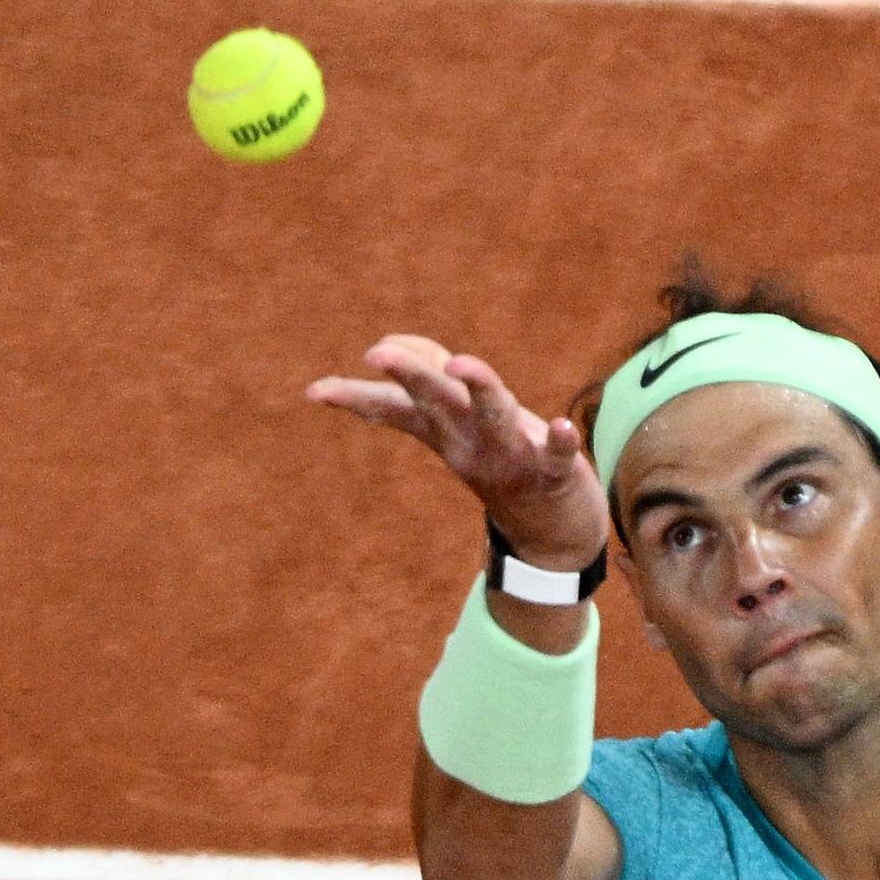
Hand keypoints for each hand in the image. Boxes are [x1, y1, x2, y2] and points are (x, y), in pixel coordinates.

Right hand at [306, 334, 608, 569]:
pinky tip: (564, 426)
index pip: (397, 409)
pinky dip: (560, 443)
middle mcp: (471, 445)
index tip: (316, 391)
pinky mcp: (555, 473)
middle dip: (411, 375)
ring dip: (479, 389)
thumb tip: (390, 342)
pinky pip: (557, 457)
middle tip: (377, 355)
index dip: (358, 398)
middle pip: (438, 402)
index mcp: (445, 433)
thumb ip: (429, 378)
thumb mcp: (460, 421)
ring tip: (460, 365)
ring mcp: (511, 458)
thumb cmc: (503, 461)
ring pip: (494, 417)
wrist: (552, 537)